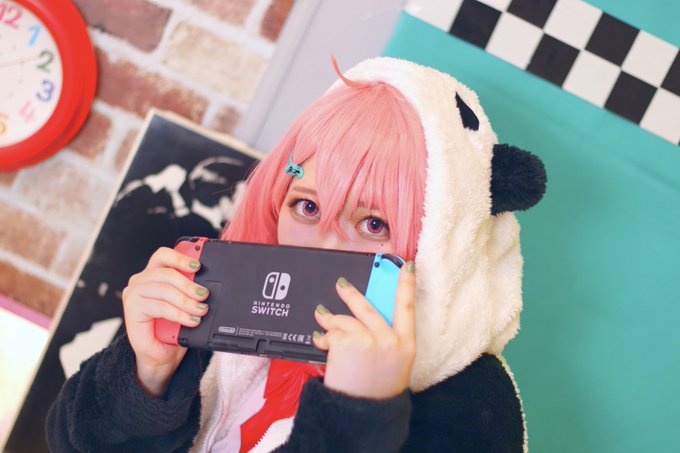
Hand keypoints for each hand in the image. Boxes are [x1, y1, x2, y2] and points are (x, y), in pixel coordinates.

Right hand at [121, 247, 209, 396]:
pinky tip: (190, 320)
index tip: (199, 265)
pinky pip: (160, 307)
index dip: (181, 258)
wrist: (161, 355)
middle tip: (204, 295)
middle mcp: (140, 280)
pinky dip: (179, 314)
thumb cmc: (172, 329)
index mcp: (152, 273)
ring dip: (186, 301)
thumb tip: (205, 284)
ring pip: (164, 290)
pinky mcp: (132, 309)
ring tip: (200, 310)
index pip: (164, 256)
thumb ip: (189, 290)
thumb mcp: (184, 304)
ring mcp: (134, 294)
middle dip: (189, 285)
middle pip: (167, 273)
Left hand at [313, 262, 415, 398]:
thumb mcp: (393, 366)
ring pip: (346, 320)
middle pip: (368, 308)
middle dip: (351, 294)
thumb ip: (386, 341)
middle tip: (341, 285)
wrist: (362, 414)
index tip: (407, 266)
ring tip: (320, 317)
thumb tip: (365, 319)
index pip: (408, 308)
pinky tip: (319, 342)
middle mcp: (390, 340)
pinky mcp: (348, 343)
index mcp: (406, 345)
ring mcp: (370, 340)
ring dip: (329, 318)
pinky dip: (322, 337)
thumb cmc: (376, 393)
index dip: (407, 285)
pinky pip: (332, 333)